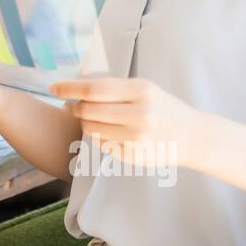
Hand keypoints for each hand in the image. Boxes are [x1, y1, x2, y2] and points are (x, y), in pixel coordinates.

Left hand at [47, 77, 205, 167]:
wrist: (192, 137)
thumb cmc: (163, 107)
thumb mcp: (144, 88)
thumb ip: (113, 88)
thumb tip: (76, 88)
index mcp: (142, 91)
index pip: (95, 89)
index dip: (69, 88)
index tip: (53, 88)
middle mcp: (140, 115)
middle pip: (88, 110)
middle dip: (74, 107)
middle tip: (71, 105)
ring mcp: (137, 139)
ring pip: (91, 129)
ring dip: (86, 123)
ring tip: (95, 119)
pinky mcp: (134, 157)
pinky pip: (102, 145)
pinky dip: (100, 137)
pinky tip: (112, 133)